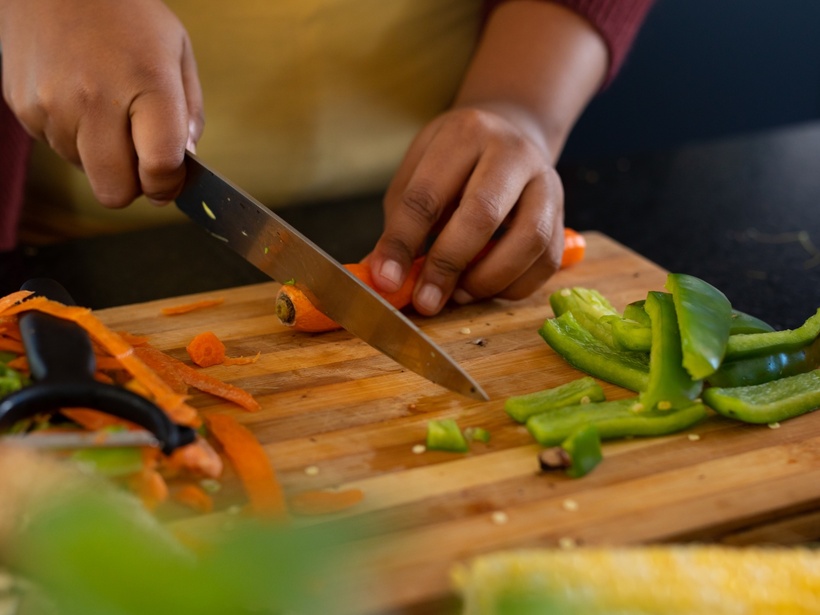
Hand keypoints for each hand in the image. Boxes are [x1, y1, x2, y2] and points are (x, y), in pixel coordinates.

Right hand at [0, 0, 203, 206]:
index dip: (168, 186)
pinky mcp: (23, 106)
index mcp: (147, 84)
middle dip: (132, 184)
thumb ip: (189, 112)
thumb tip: (185, 162)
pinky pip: (56, 148)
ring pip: (86, 172)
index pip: (159, 168)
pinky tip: (77, 96)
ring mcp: (52, 105)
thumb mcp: (177, 51)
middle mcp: (95, 99)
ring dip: (101, 155)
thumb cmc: (125, 11)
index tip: (169, 181)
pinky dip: (73, 135)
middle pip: (115, 191)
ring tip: (105, 107)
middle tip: (139, 158)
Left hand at [368, 103, 564, 315]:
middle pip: (483, 214)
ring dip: (489, 279)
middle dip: (449, 265)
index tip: (386, 281)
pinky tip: (486, 288)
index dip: (402, 243)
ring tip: (459, 293)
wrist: (511, 134)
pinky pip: (546, 261)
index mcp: (464, 134)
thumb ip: (402, 224)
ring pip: (529, 240)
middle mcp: (512, 153)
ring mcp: (546, 183)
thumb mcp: (416, 174)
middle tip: (427, 299)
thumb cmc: (453, 162)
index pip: (427, 195)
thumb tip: (386, 278)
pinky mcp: (563, 214)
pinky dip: (513, 286)